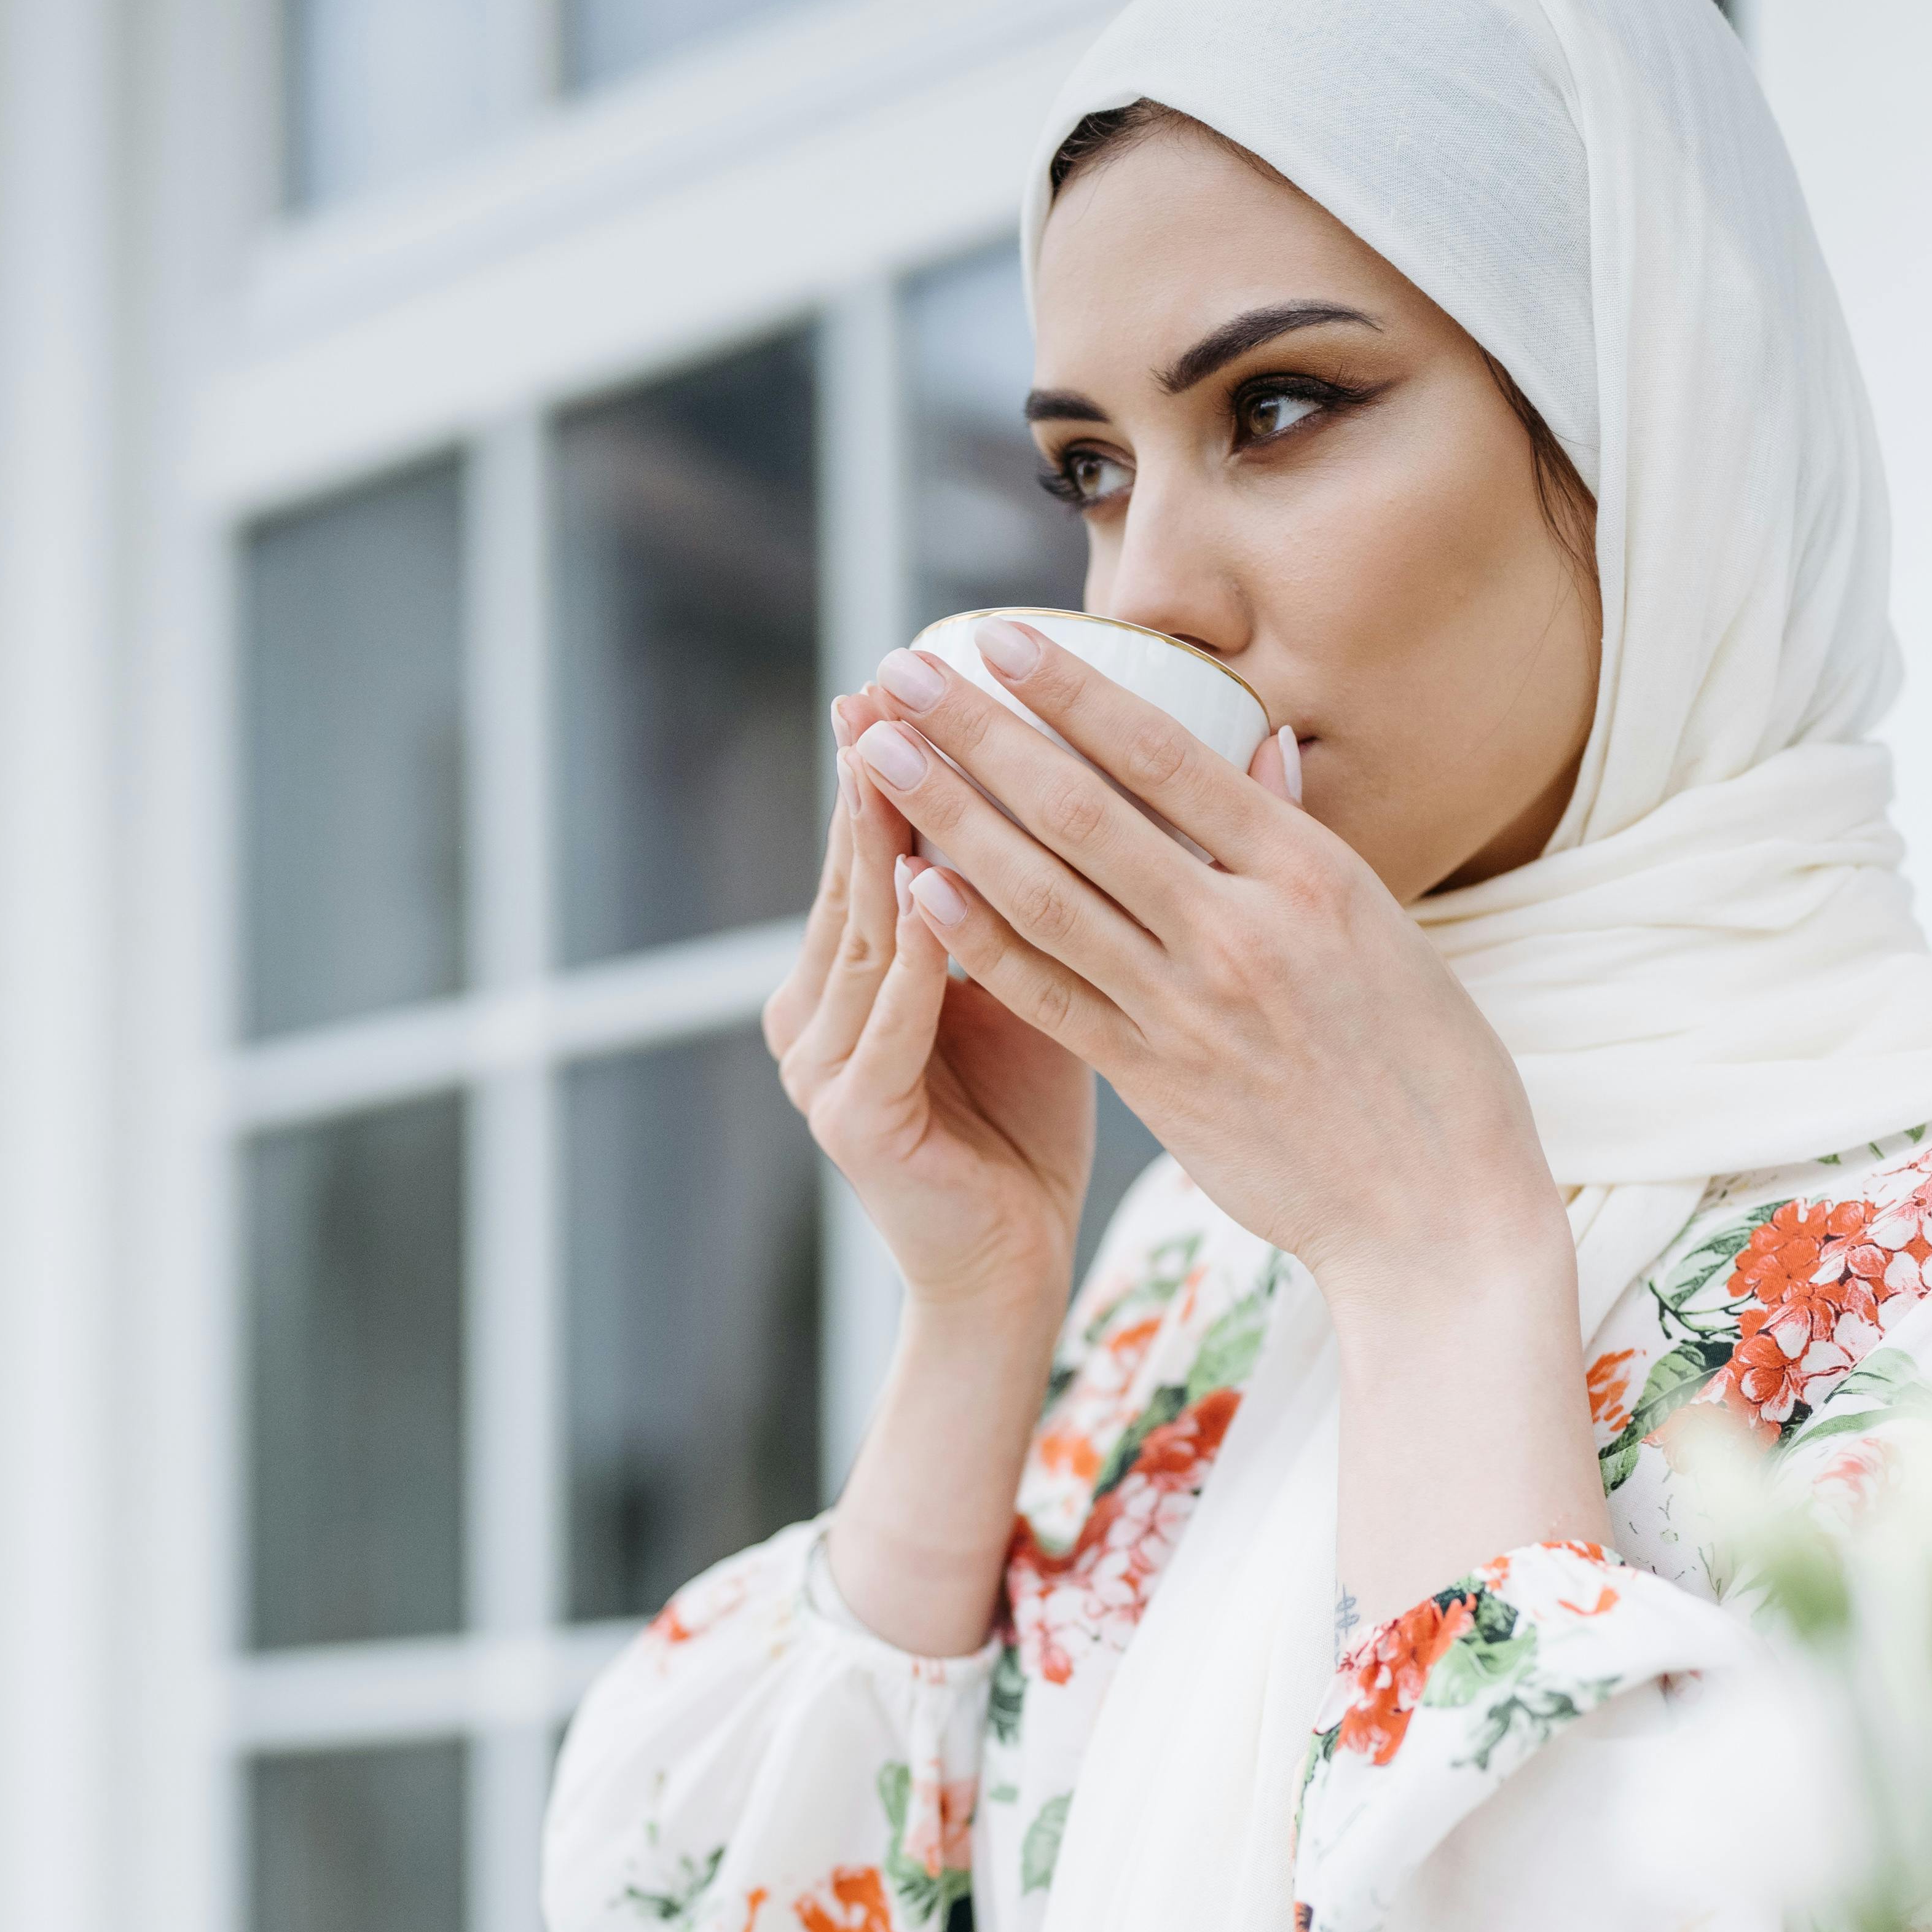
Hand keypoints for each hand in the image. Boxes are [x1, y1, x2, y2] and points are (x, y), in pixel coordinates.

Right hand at [764, 688, 1095, 1327]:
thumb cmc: (1029, 1126)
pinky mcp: (850, 1120)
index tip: (925, 664)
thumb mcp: (1040, 984)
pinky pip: (884, 1019)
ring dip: (884, 842)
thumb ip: (1045, 896)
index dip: (899, 760)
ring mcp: (821, 1066)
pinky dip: (909, 956)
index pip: (879, 848)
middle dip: (878, 774)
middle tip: (895, 677)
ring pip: (862, 930)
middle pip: (858, 872)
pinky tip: (929, 890)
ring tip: (904, 753)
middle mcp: (817, 1010)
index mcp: (855, 976)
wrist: (1010, 1267)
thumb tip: (1114, 781)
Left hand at [851, 626, 1608, 1633]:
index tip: (996, 637)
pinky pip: (1052, 997)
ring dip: (950, 816)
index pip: (1166, 757)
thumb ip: (1301, 843)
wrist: (1439, 1216)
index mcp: (1310, 874)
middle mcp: (1243, 929)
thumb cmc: (1427, 1071)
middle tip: (898, 672)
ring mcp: (1193, 1009)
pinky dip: (979, 938)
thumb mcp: (1385, 931)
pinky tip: (915, 885)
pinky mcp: (1158, 1085)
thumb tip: (1260, 748)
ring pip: (1046, 893)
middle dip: (979, 734)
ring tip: (877, 757)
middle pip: (1083, 810)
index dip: (1071, 690)